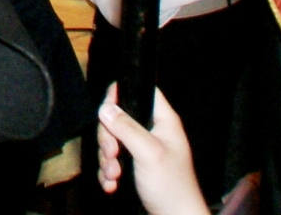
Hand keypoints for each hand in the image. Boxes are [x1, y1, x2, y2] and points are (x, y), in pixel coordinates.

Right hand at [96, 86, 209, 214]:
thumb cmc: (174, 189)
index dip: (120, 95)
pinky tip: (112, 183)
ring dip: (106, 160)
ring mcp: (141, 150)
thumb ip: (127, 129)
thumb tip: (106, 108)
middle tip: (112, 154)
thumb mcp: (149, 154)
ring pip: (111, 141)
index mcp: (163, 121)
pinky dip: (107, 173)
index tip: (107, 113)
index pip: (139, 91)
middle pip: (118, 118)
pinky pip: (111, 161)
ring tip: (113, 175)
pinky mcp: (133, 167)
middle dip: (108, 139)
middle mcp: (151, 132)